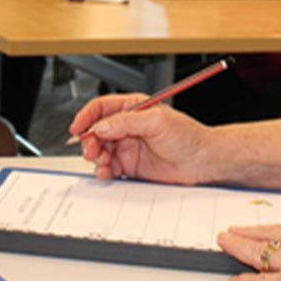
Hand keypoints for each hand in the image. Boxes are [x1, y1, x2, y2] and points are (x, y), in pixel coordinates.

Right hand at [70, 94, 215, 183]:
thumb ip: (125, 122)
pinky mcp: (130, 166)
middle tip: (92, 150)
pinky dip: (104, 171)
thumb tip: (101, 126)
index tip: (77, 128)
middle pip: (96, 131)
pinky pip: (109, 168)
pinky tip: (107, 172)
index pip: (101, 108)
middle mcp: (127, 126)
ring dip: (96, 157)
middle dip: (89, 141)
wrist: (203, 161)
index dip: (86, 117)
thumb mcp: (156, 121)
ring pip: (100, 150)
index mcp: (133, 109)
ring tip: (103, 163)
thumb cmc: (188, 135)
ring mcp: (127, 147)